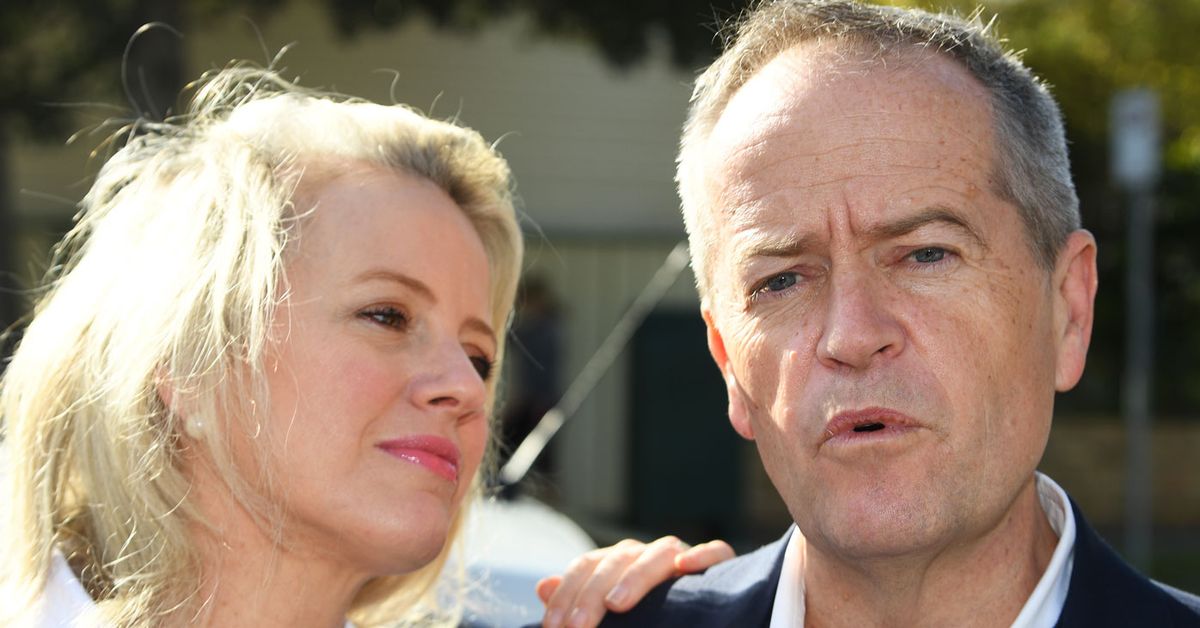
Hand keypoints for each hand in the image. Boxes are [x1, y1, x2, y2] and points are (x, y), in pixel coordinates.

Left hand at [536, 535, 734, 627]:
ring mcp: (681, 557)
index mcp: (618, 562)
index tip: (553, 627)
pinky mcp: (719, 565)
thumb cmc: (647, 615)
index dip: (566, 595)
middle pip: (615, 561)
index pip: (586, 566)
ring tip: (616, 604)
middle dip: (591, 595)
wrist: (699, 615)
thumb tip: (543, 586)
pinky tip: (685, 568)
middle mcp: (646, 554)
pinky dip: (702, 556)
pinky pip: (715, 552)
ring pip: (657, 554)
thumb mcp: (609, 610)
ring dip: (635, 577)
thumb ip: (578, 598)